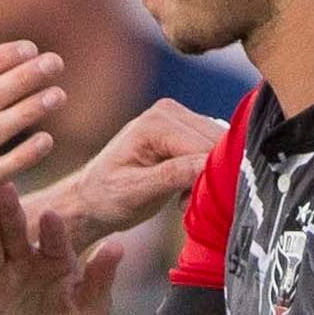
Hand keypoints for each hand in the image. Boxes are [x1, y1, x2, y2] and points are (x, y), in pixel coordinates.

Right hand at [0, 193, 123, 314]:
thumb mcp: (90, 311)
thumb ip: (99, 279)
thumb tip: (118, 247)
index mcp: (53, 259)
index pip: (53, 239)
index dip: (52, 229)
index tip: (50, 215)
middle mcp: (22, 261)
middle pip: (14, 232)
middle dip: (9, 211)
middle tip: (4, 187)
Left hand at [45, 100, 226, 244]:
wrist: (91, 198)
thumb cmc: (105, 198)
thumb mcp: (135, 192)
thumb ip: (172, 176)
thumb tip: (208, 165)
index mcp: (156, 123)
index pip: (206, 147)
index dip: (211, 178)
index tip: (193, 203)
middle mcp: (170, 111)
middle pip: (219, 145)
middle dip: (212, 177)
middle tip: (186, 203)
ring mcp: (179, 118)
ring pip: (222, 148)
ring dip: (210, 177)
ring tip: (183, 197)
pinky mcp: (186, 131)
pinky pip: (215, 151)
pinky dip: (208, 173)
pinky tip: (187, 189)